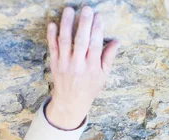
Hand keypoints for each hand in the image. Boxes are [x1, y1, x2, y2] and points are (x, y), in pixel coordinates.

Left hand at [46, 6, 119, 129]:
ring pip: (65, 41)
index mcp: (92, 67)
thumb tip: (117, 41)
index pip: (95, 45)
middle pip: (81, 41)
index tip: (99, 17)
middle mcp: (78, 65)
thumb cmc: (90, 87)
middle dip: (84, 24)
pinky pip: (52, 47)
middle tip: (87, 9)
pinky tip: (53, 24)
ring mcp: (65, 64)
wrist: (70, 102)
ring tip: (69, 10)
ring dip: (66, 25)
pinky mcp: (54, 63)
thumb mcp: (103, 75)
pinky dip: (52, 36)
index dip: (97, 30)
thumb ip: (109, 57)